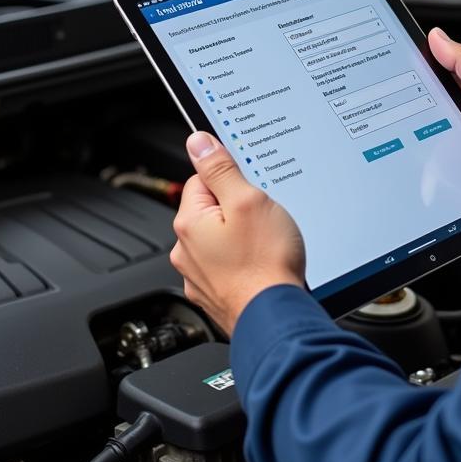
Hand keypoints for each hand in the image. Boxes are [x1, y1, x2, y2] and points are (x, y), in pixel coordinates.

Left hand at [171, 132, 305, 335]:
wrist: (275, 318)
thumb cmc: (265, 264)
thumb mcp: (247, 200)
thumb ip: (220, 169)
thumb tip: (198, 142)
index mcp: (189, 222)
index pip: (202, 179)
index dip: (232, 180)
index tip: (250, 190)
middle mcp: (186, 250)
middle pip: (212, 209)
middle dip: (238, 209)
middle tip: (263, 218)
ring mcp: (199, 276)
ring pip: (221, 238)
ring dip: (241, 237)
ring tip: (266, 244)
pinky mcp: (215, 294)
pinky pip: (228, 265)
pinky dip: (244, 262)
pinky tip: (262, 264)